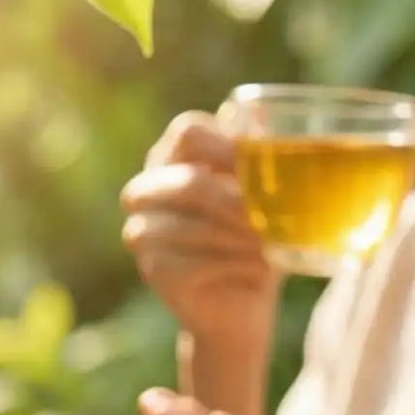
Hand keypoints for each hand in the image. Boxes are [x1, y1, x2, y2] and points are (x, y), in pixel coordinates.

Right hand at [121, 112, 277, 349]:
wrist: (242, 304)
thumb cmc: (255, 238)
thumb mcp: (266, 193)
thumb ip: (259, 153)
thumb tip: (257, 110)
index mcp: (174, 154)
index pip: (188, 132)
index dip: (228, 147)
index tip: (265, 166)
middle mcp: (149, 187)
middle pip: (188, 182)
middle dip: (235, 202)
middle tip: (271, 218)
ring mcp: (143, 229)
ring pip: (189, 226)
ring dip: (238, 238)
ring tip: (271, 246)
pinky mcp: (151, 268)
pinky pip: (189, 263)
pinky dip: (230, 265)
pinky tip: (258, 269)